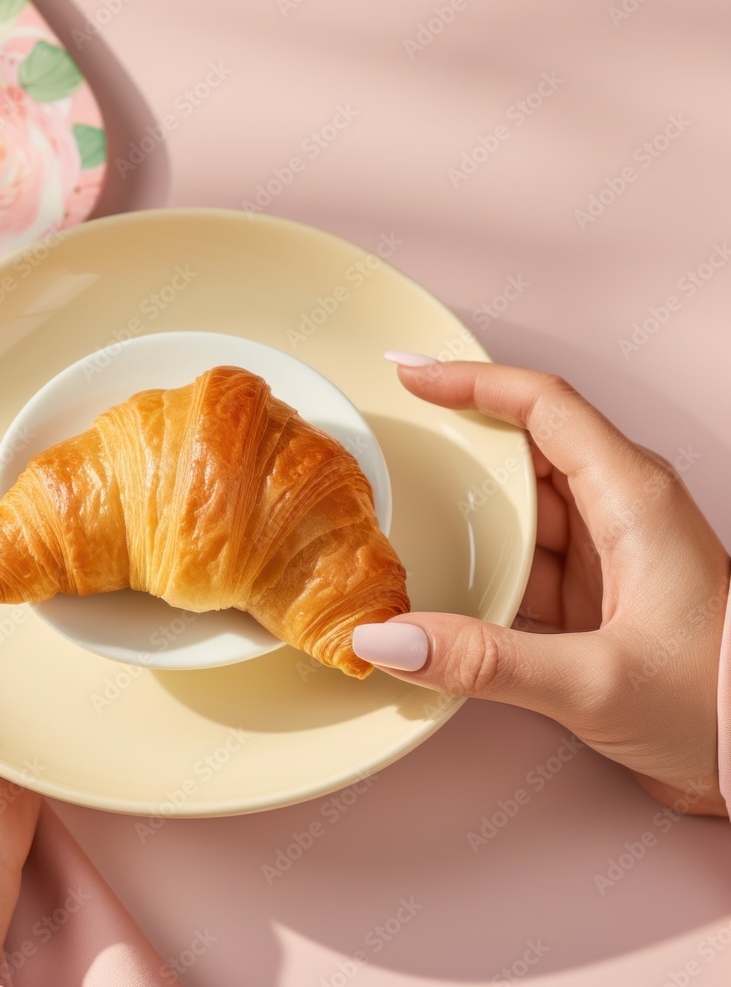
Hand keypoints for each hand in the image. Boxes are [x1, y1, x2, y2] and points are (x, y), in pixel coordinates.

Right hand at [353, 359, 729, 815]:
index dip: (471, 381)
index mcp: (633, 497)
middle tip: (394, 432)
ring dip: (465, 506)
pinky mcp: (597, 591)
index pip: (541, 405)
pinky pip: (526, 554)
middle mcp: (622, 509)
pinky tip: (445, 575)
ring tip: (402, 504)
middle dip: (458, 436)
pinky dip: (482, 558)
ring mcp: (609, 550)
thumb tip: (385, 638)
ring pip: (522, 505)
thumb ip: (484, 660)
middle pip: (525, 446)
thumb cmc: (717, 708)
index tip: (410, 375)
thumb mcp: (595, 683)